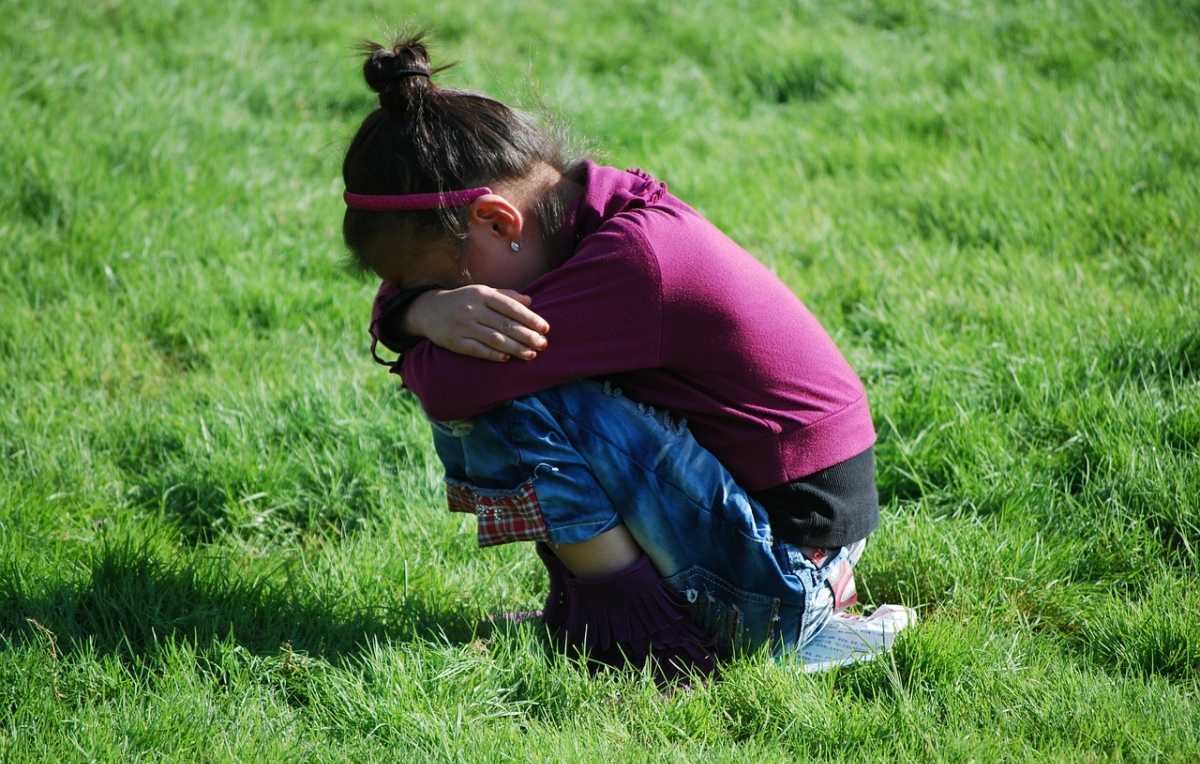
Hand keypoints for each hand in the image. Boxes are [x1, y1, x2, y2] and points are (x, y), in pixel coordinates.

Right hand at [405, 285, 549, 361]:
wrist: (428, 310)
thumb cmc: (462, 300)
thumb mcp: (482, 291)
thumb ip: (506, 296)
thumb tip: (530, 301)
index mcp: (482, 294)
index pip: (511, 307)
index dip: (530, 318)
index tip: (545, 328)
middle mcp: (473, 309)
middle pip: (505, 324)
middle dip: (527, 336)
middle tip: (543, 344)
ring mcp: (463, 326)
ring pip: (494, 338)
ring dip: (515, 348)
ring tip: (531, 354)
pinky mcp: (454, 341)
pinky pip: (477, 349)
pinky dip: (493, 354)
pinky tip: (507, 358)